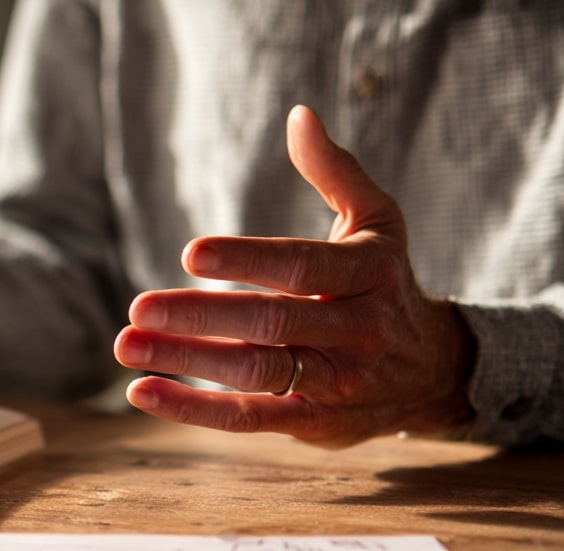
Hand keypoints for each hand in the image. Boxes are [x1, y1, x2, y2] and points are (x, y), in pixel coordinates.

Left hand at [113, 105, 474, 448]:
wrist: (436, 372)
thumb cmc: (387, 283)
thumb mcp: (377, 223)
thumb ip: (335, 172)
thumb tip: (299, 115)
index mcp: (367, 273)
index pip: (300, 266)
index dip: (246, 260)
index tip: (190, 253)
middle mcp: (355, 330)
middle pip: (269, 323)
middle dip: (200, 317)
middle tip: (138, 308)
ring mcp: (334, 380)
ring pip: (254, 372)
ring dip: (186, 361)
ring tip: (127, 346)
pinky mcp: (313, 422)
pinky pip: (248, 418)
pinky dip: (193, 410)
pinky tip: (143, 392)